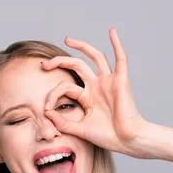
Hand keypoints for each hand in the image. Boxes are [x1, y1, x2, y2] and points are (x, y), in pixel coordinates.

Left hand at [41, 27, 148, 157]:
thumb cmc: (108, 137)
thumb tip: (46, 113)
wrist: (128, 141)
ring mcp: (109, 82)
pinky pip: (121, 59)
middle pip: (76, 65)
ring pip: (95, 57)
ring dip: (82, 46)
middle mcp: (97, 86)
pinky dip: (117, 44)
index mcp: (88, 97)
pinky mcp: (121, 81)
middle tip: (44, 63)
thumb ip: (63, 122)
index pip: (66, 87)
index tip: (46, 107)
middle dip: (59, 61)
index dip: (52, 94)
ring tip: (68, 39)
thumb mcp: (80, 129)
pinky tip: (112, 32)